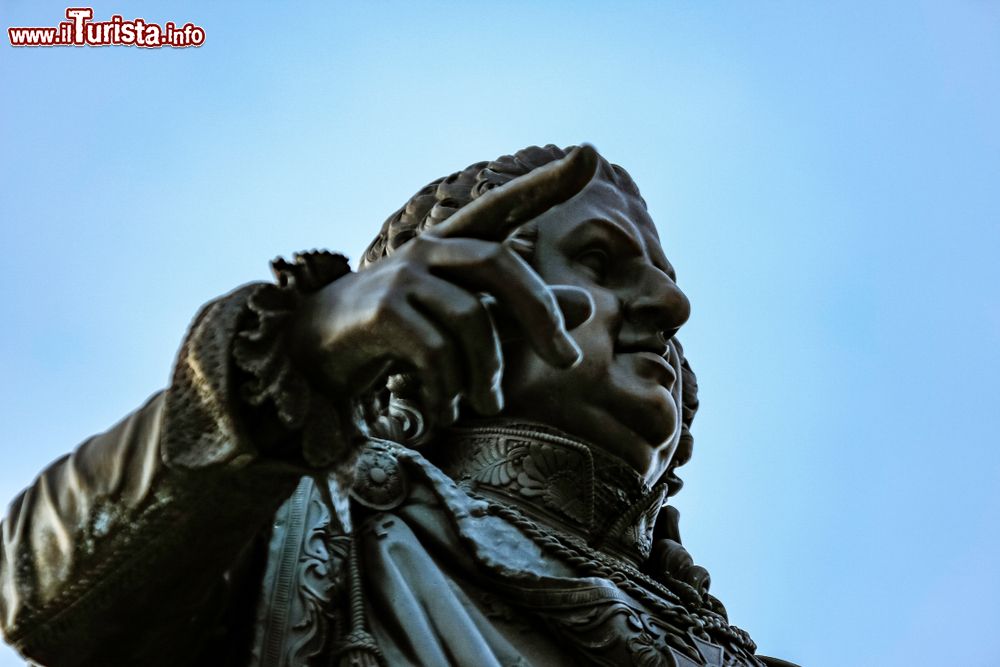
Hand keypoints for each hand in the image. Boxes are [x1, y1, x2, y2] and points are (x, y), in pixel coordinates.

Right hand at [290, 145, 598, 427]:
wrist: (316, 351)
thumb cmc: (402, 333)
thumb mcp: (467, 322)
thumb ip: (520, 314)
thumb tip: (586, 305)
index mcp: (454, 245)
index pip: (505, 206)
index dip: (546, 183)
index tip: (591, 151)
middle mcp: (430, 249)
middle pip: (501, 264)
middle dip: (542, 314)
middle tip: (567, 362)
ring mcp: (402, 276)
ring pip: (472, 319)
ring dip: (488, 372)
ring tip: (486, 403)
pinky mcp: (380, 311)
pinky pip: (437, 352)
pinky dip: (450, 390)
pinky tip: (447, 410)